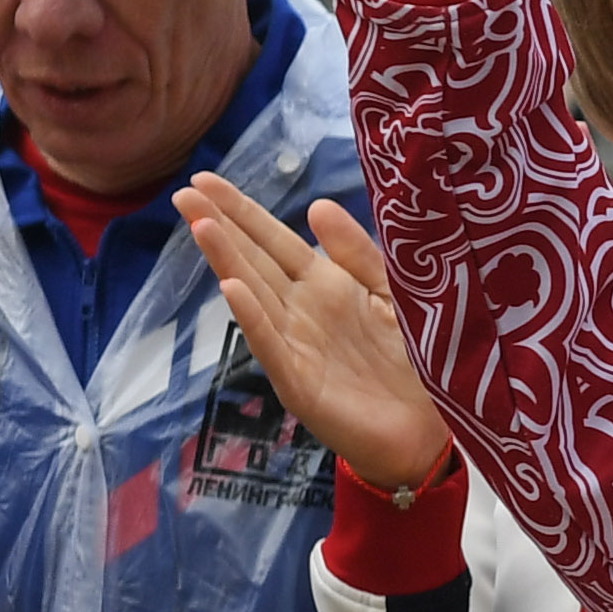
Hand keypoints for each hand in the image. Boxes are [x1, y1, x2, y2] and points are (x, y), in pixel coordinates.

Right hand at [184, 174, 452, 497]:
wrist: (428, 433)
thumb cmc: (414, 363)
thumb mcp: (392, 293)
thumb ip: (357, 253)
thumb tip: (317, 205)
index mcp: (325, 286)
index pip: (274, 239)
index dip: (241, 210)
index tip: (204, 178)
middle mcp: (302, 311)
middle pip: (254, 260)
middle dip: (219, 226)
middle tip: (183, 191)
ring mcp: (296, 347)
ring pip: (255, 295)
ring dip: (227, 260)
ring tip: (201, 225)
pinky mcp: (301, 384)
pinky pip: (272, 346)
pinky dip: (253, 319)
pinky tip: (231, 290)